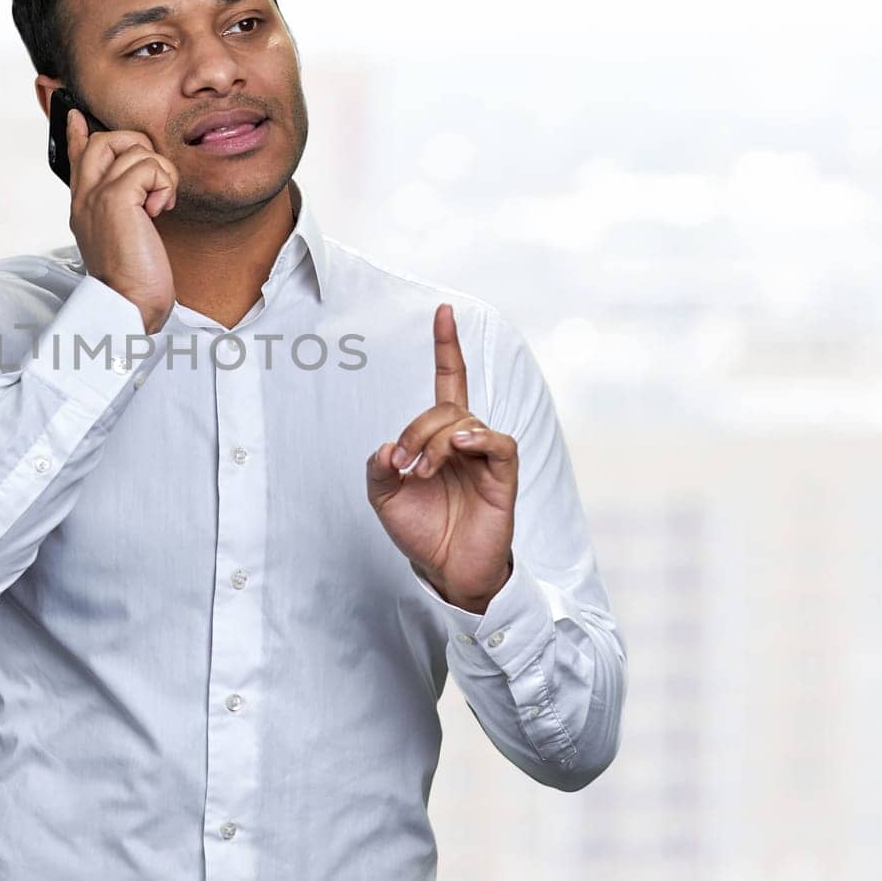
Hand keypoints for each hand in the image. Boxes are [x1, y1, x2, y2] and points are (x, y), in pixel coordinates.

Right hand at [64, 104, 177, 334]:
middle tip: (153, 180)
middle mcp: (84, 197)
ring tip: (159, 205)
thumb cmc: (131, 280)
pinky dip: (164, 185)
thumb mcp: (121, 238)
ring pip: (133, 147)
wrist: (128, 304)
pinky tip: (160, 211)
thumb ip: (122, 210)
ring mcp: (96, 195)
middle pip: (103, 138)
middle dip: (137, 147)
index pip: (75, 158)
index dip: (76, 133)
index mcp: (82, 206)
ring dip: (160, 172)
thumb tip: (137, 192)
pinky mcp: (116, 199)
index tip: (75, 115)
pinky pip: (148, 166)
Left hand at [365, 303, 517, 613]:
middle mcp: (466, 440)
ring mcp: (486, 456)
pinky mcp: (503, 476)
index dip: (447, 347)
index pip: (449, 381)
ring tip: (423, 473)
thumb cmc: (421, 530)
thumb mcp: (383, 497)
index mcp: (440, 437)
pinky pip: (497, 442)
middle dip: (416, 430)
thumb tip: (386, 446)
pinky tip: (461, 448)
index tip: (444, 312)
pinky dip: (477, 439)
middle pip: (444, 408)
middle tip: (404, 464)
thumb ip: (377, 468)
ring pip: (463, 423)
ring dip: (436, 443)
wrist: (445, 570)